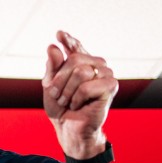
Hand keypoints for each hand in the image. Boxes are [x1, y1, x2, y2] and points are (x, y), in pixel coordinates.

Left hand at [42, 31, 117, 162]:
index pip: (76, 47)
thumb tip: (53, 47)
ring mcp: (106, 73)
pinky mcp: (111, 85)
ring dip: (68, 91)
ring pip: (81, 72)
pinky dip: (77, 99)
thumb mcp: (50, 86)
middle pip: (74, 59)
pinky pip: (86, 86)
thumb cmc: (61, 107)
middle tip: (57, 96)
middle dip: (60, 80)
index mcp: (82, 62)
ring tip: (68, 102)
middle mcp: (96, 64)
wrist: (69, 128)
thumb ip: (52, 67)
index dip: (69, 40)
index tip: (59, 34)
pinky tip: (79, 105)